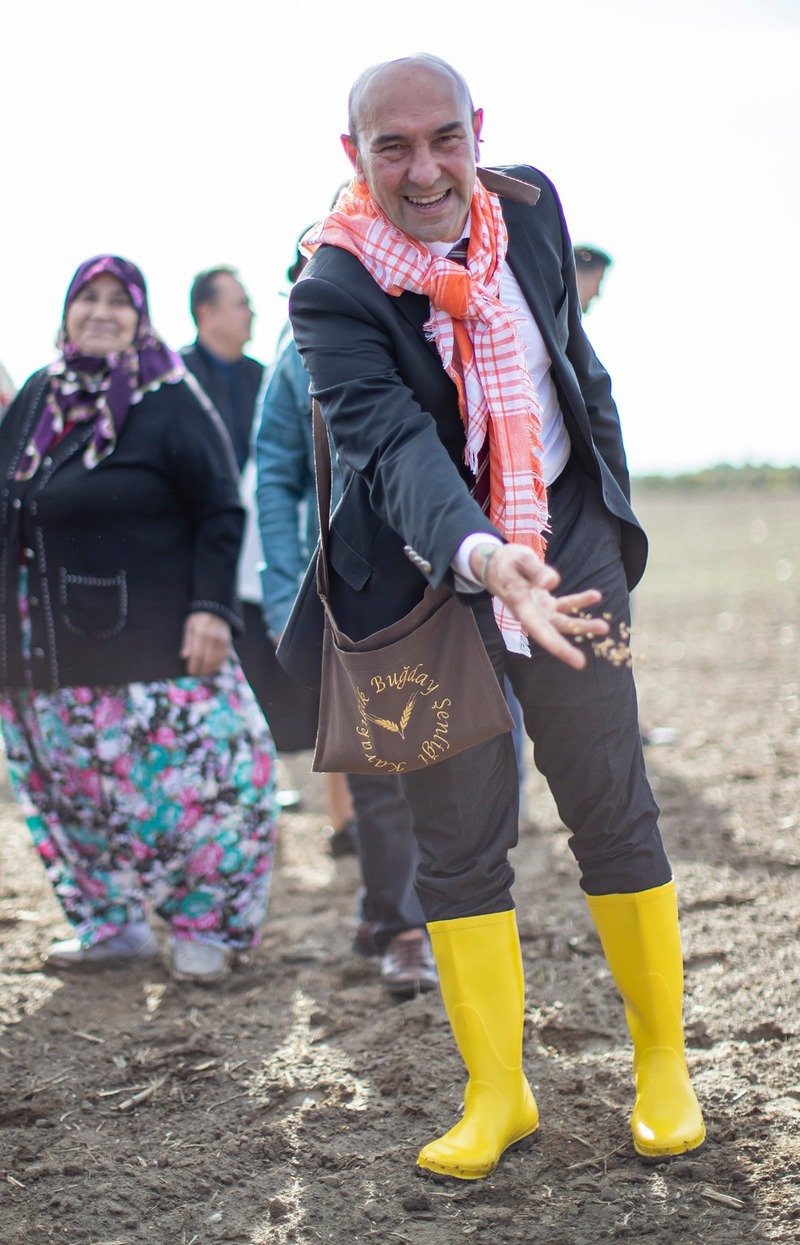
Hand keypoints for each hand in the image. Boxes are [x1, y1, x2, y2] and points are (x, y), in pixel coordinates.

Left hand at [180, 612, 231, 676]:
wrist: (216, 610)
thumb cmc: (199, 619)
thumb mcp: (190, 626)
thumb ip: (187, 642)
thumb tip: (183, 656)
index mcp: (201, 633)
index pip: (197, 654)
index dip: (194, 664)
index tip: (190, 672)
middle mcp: (213, 637)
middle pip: (208, 659)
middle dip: (203, 669)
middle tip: (197, 674)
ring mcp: (223, 640)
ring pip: (218, 659)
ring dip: (211, 668)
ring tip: (204, 672)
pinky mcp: (229, 642)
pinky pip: (225, 657)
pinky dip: (219, 664)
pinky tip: (214, 668)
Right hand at [469, 542, 608, 669]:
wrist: (496, 565)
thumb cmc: (506, 562)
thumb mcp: (520, 559)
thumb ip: (536, 570)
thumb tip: (553, 582)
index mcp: (520, 604)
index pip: (535, 627)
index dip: (551, 642)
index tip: (564, 654)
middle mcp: (530, 612)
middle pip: (549, 632)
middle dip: (564, 648)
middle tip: (581, 663)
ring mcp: (539, 609)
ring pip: (561, 622)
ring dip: (582, 626)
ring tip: (604, 627)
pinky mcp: (545, 603)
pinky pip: (565, 605)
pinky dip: (580, 601)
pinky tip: (595, 596)